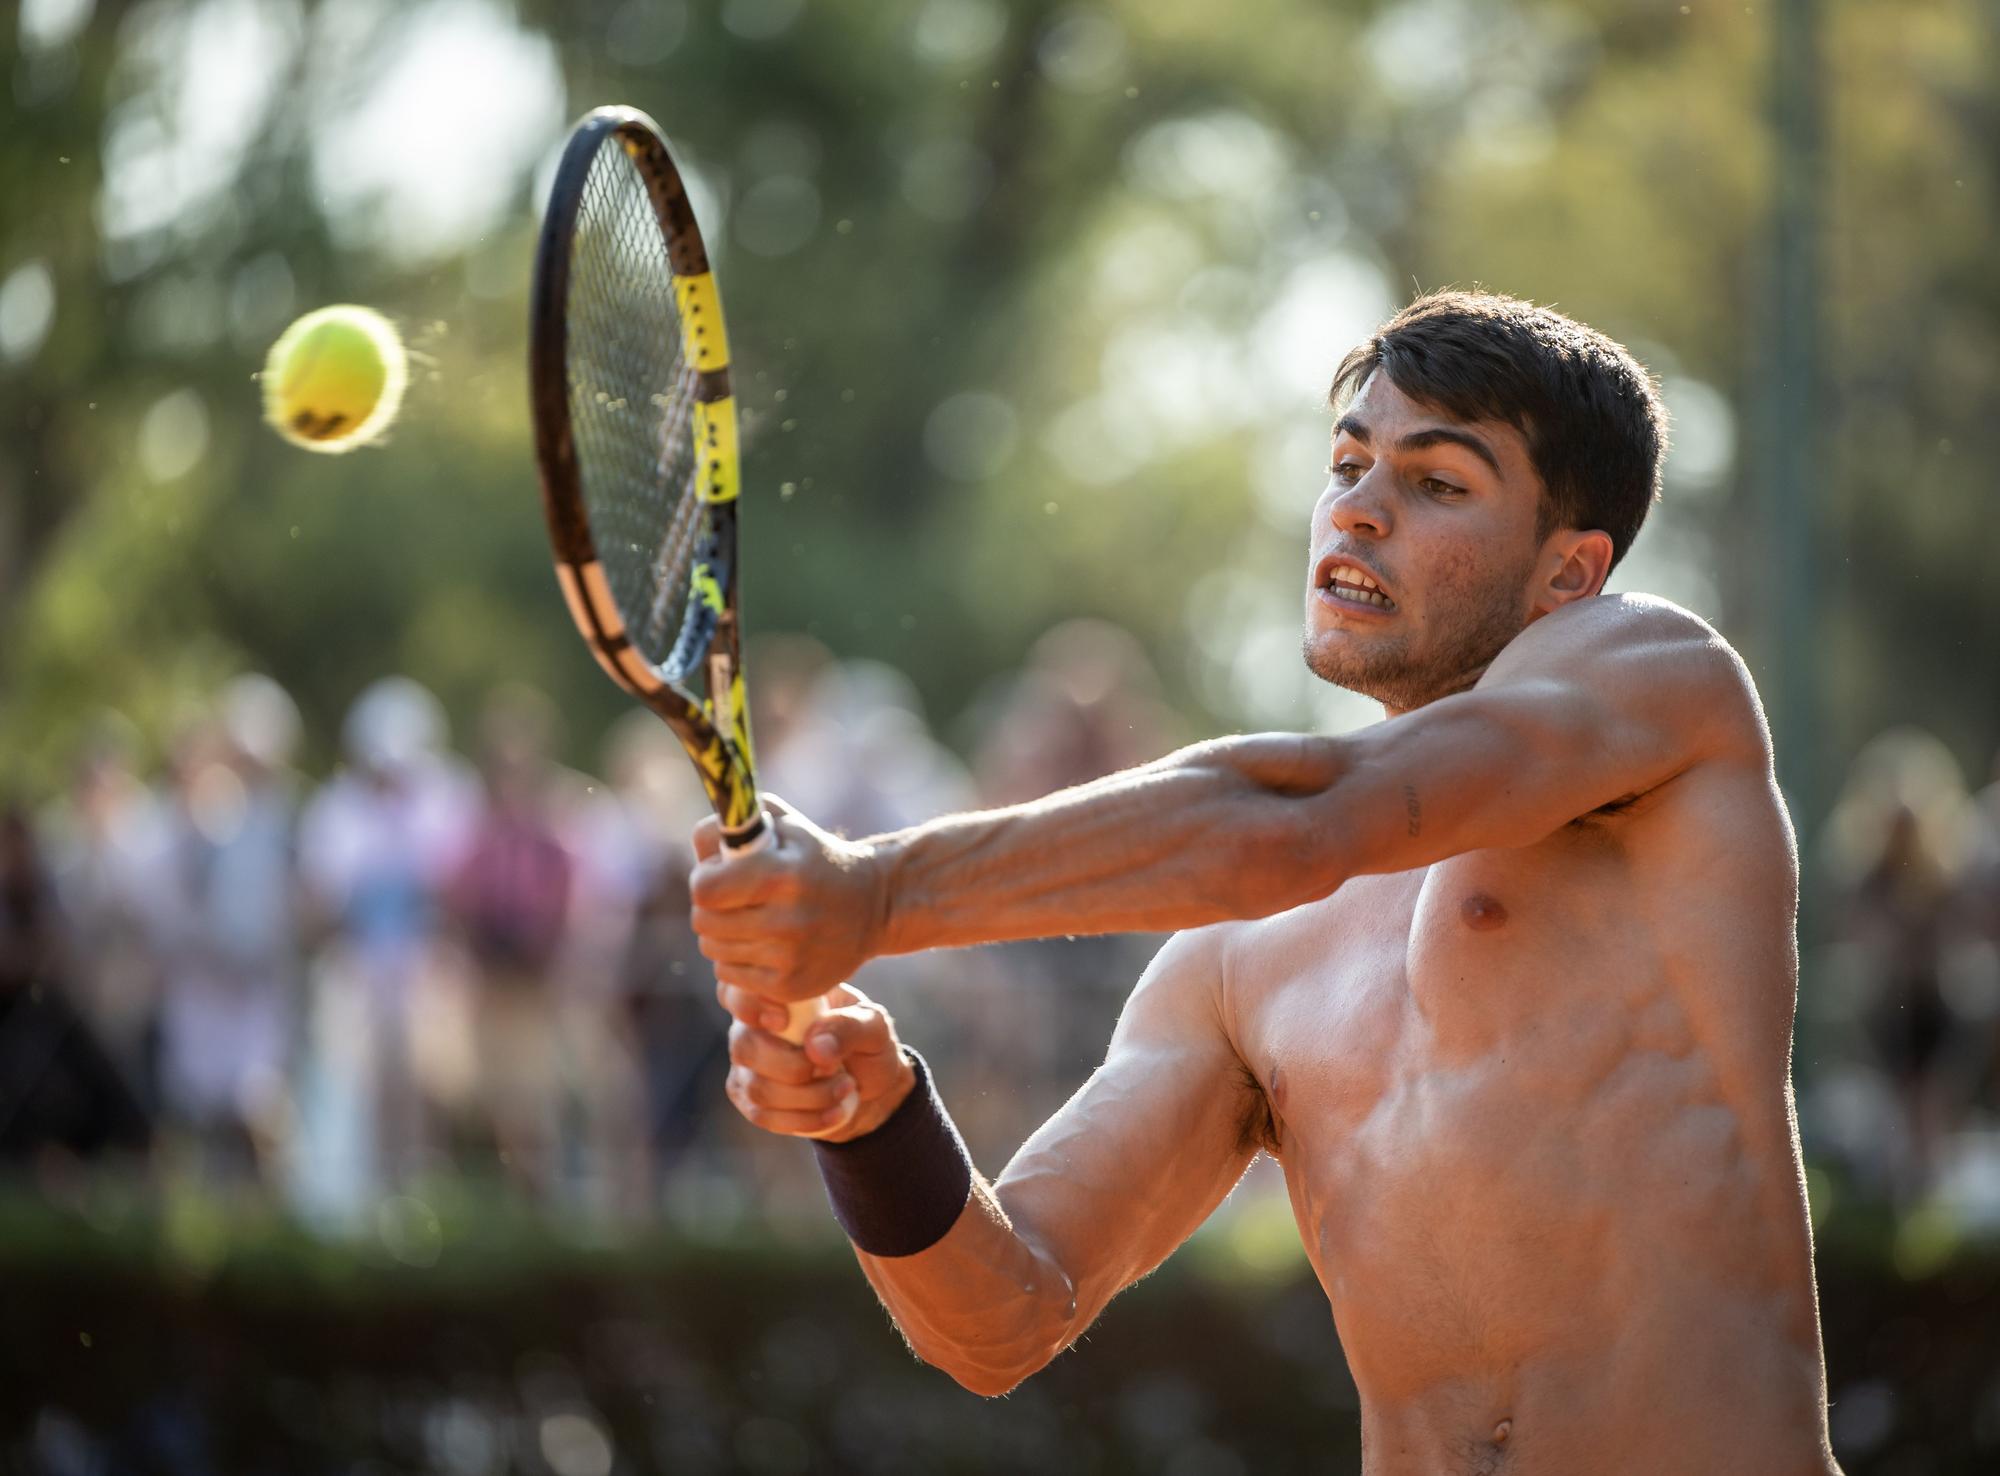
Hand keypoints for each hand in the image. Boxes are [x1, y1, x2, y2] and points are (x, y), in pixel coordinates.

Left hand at [690, 795, 890, 1002]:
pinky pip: (729, 975)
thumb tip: (701, 853)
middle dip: (710, 907)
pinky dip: (736, 959)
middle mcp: (788, 920)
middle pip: (703, 921)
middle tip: (734, 899)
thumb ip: (733, 827)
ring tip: (749, 919)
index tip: (720, 875)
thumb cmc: (815, 858)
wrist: (873, 906)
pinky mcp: (790, 987)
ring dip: (721, 934)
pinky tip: (761, 944)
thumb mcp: (784, 825)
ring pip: (713, 950)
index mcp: (784, 875)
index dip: (705, 879)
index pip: (706, 889)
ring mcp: (790, 958)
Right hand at [716, 982, 916, 1141]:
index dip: (748, 1006)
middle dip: (795, 1068)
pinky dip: (804, 1119)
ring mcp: (747, 1065)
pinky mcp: (750, 1099)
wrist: (869, 1086)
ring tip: (846, 1088)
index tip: (782, 1021)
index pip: (736, 991)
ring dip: (808, 1096)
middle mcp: (751, 1026)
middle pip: (745, 1047)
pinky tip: (834, 1112)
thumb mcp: (873, 1026)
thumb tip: (814, 1045)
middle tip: (836, 1070)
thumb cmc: (866, 1043)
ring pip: (756, 1088)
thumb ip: (849, 1027)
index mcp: (777, 995)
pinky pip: (763, 1115)